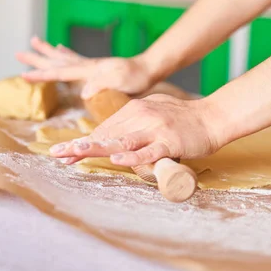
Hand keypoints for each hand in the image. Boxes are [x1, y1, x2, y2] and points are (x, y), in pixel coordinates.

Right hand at [16, 36, 152, 96]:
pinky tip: (60, 48)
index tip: (23, 75)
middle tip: (18, 53)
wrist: (148, 69)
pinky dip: (66, 53)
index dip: (42, 75)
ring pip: (63, 57)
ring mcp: (91, 65)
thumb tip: (83, 93)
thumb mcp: (120, 83)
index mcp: (89, 71)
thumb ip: (102, 86)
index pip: (60, 73)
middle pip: (56, 61)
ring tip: (34, 41)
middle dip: (37, 58)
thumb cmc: (136, 78)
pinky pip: (76, 59)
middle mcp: (87, 66)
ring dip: (48, 52)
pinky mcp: (97, 67)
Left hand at [49, 94, 224, 166]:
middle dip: (80, 146)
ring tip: (76, 154)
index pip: (104, 128)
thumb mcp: (154, 111)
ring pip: (122, 141)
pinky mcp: (170, 141)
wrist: (214, 117)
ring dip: (97, 148)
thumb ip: (135, 122)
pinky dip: (133, 156)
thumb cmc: (184, 118)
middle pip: (107, 134)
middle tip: (56, 154)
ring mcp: (156, 129)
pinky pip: (149, 151)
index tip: (64, 153)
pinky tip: (116, 160)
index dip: (83, 141)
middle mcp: (142, 117)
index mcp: (135, 110)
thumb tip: (116, 136)